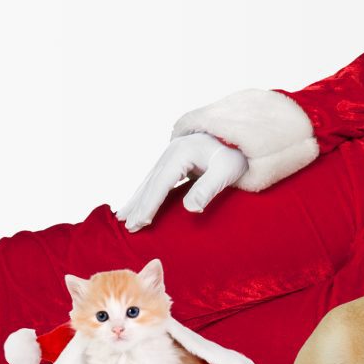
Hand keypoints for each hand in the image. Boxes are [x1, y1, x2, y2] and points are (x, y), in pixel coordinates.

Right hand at [113, 133, 247, 231]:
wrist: (240, 138)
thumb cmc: (235, 156)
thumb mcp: (226, 172)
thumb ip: (207, 189)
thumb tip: (190, 208)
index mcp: (181, 153)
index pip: (161, 184)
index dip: (149, 205)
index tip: (140, 223)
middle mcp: (172, 151)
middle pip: (150, 182)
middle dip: (138, 205)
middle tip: (127, 226)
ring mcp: (172, 153)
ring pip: (150, 179)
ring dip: (137, 199)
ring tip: (122, 216)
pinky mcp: (175, 158)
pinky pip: (155, 178)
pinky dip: (145, 191)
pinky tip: (138, 201)